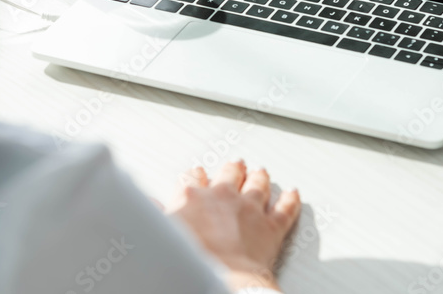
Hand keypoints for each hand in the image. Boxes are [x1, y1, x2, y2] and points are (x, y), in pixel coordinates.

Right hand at [167, 160, 300, 291]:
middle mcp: (223, 196)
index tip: (198, 174)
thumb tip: (149, 204)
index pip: (193, 178)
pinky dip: (291, 200)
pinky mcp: (271, 226)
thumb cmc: (192, 260)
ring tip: (260, 172)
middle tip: (235, 164)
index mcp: (193, 197)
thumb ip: (157, 214)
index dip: (196, 175)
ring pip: (258, 184)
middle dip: (233, 168)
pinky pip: (285, 209)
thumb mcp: (163, 232)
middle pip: (230, 173)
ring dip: (260, 177)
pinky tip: (293, 194)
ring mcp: (250, 208)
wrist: (223, 278)